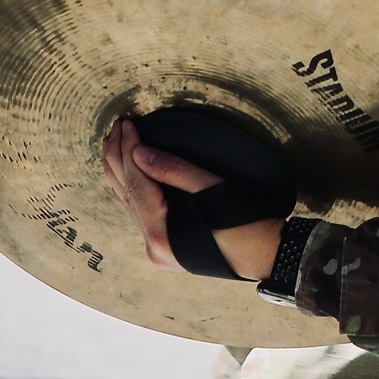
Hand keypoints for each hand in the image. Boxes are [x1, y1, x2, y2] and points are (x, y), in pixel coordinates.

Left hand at [103, 119, 282, 279]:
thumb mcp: (212, 187)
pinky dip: (129, 190)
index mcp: (162, 233)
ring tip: (113, 144)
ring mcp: (157, 251)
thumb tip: (139, 152)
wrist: (265, 255)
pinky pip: (137, 215)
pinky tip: (126, 176)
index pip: (136, 181)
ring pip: (128, 204)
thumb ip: (174, 170)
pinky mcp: (164, 249)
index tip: (128, 123)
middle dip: (118, 156)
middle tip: (115, 127)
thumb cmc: (245, 222)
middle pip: (126, 192)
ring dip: (120, 172)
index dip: (129, 148)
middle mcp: (154, 246)